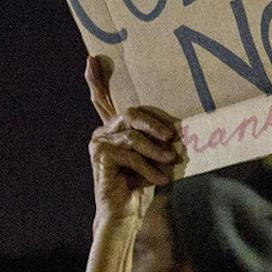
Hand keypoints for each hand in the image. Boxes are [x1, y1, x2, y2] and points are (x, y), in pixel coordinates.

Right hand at [87, 54, 183, 224]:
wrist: (128, 212)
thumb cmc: (146, 181)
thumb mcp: (157, 154)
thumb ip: (159, 137)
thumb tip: (178, 127)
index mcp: (116, 127)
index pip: (104, 98)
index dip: (96, 79)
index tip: (92, 58)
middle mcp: (103, 131)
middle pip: (132, 113)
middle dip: (155, 123)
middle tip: (173, 136)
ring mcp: (98, 142)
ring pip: (134, 136)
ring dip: (156, 150)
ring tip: (172, 159)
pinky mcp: (99, 156)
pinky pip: (131, 155)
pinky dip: (149, 168)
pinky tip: (160, 179)